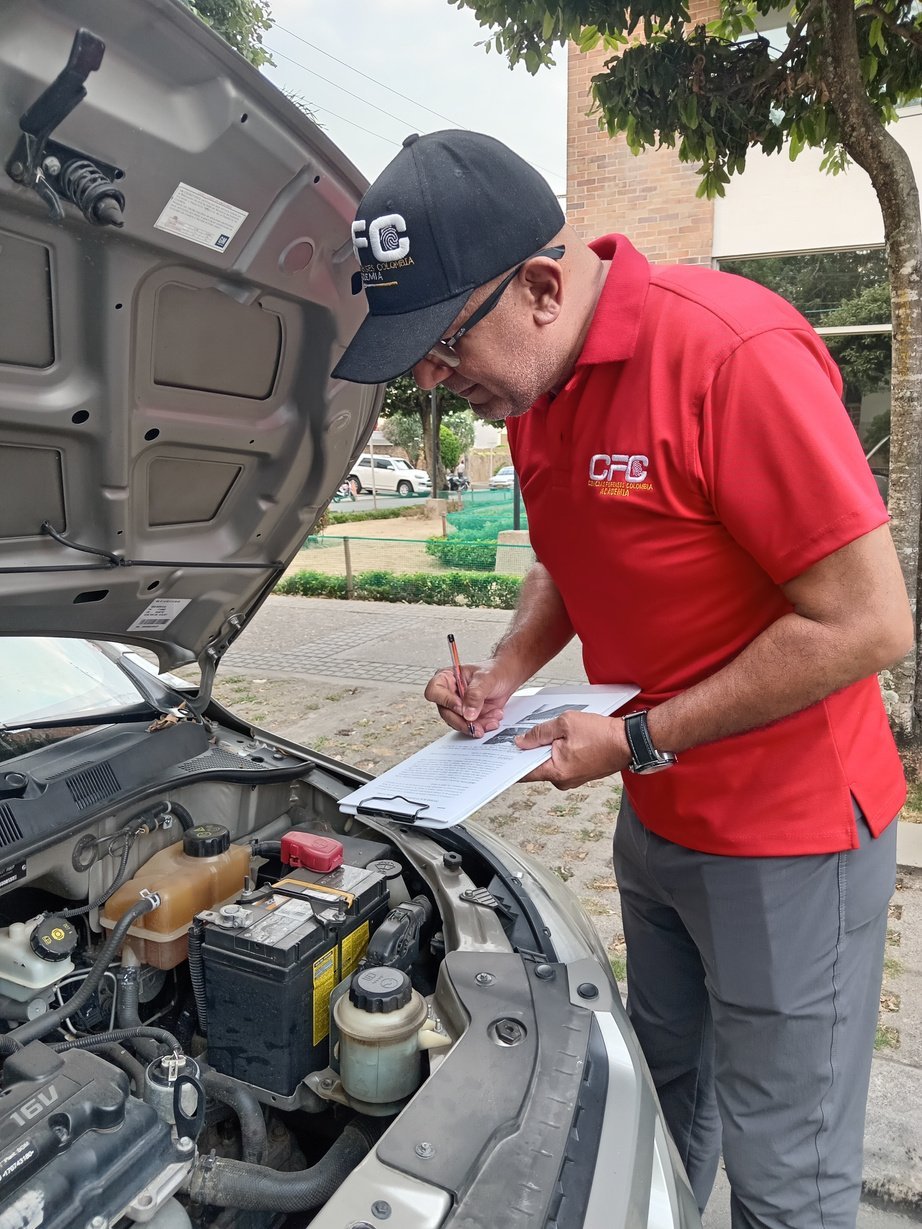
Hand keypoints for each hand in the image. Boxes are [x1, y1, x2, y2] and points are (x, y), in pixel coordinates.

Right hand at [423, 658, 523, 736]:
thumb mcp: (485, 678)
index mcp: (447, 677)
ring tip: (492, 719)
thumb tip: (467, 713)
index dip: (445, 701)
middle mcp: (449, 693)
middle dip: (462, 721)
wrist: (508, 678)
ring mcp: (457, 706)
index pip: (434, 691)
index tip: (460, 707)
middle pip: (445, 712)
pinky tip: (493, 719)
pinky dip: (482, 726)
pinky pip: (470, 727)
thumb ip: (475, 694)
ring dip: (475, 725)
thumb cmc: (495, 671)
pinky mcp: (468, 716)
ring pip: (458, 723)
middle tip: (476, 724)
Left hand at [516, 712, 630, 788]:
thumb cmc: (601, 734)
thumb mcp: (565, 724)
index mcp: (557, 772)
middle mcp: (563, 781)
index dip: (513, 762)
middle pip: (537, 766)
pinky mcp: (579, 775)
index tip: (504, 754)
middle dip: (533, 751)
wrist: (628, 741)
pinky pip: (562, 764)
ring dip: (548, 749)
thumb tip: (521, 741)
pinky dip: (559, 752)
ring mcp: (572, 780)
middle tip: (531, 734)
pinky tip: (566, 739)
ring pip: (550, 764)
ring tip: (556, 734)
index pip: (524, 773)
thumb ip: (539, 733)